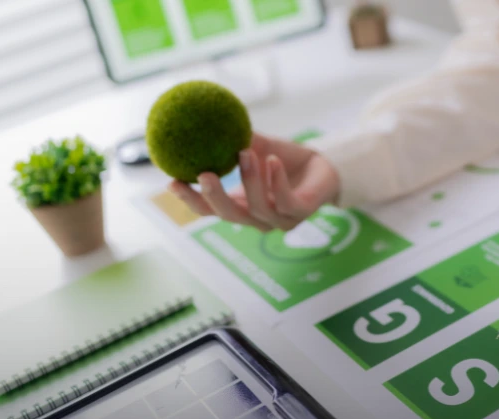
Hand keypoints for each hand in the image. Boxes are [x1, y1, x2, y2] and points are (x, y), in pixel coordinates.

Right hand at [169, 133, 339, 231]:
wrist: (326, 166)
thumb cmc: (286, 160)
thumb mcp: (256, 147)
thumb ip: (231, 141)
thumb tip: (202, 118)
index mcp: (242, 206)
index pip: (211, 210)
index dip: (191, 200)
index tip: (172, 181)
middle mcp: (259, 218)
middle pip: (230, 216)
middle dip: (215, 197)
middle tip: (203, 174)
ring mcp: (281, 219)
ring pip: (259, 208)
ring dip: (249, 179)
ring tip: (245, 152)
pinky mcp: (303, 213)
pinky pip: (286, 201)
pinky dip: (276, 181)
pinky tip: (272, 161)